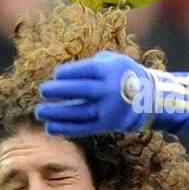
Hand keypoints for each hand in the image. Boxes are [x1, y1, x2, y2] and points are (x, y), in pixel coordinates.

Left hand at [36, 51, 153, 135]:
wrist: (149, 99)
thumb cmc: (123, 75)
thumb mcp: (113, 61)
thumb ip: (91, 63)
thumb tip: (63, 74)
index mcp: (111, 71)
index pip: (85, 70)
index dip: (68, 72)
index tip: (56, 75)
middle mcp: (110, 90)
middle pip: (81, 90)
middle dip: (59, 91)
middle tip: (42, 90)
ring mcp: (109, 110)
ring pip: (80, 112)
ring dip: (57, 113)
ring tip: (40, 111)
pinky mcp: (107, 125)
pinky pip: (83, 128)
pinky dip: (66, 128)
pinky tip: (49, 127)